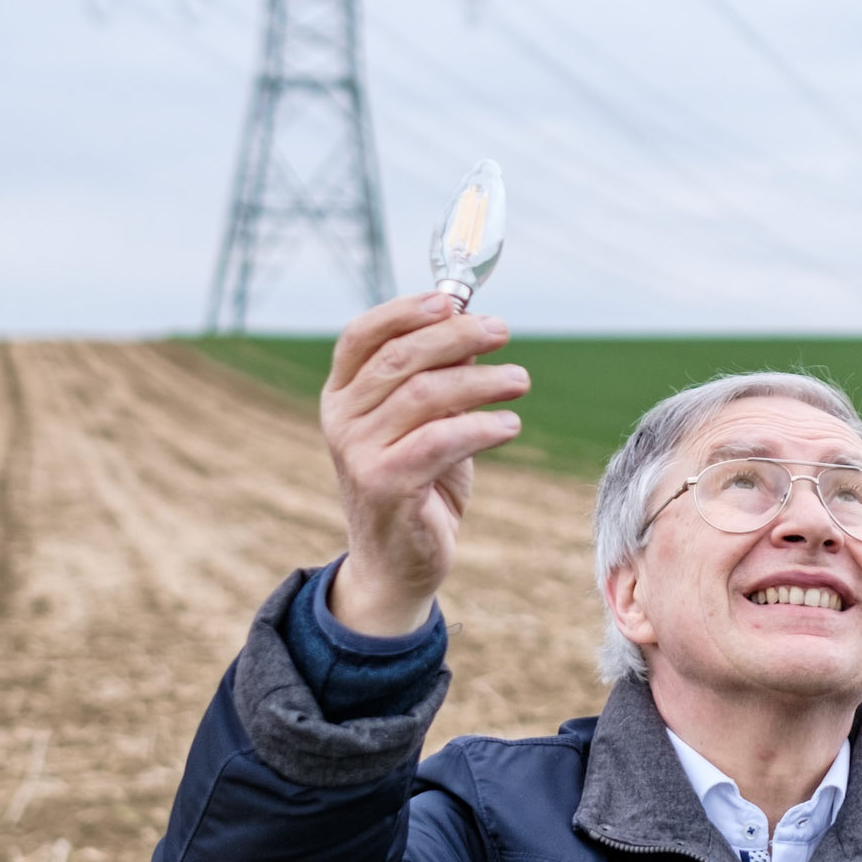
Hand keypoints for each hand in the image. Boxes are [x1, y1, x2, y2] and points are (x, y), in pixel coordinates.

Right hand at [320, 293, 529, 634]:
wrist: (398, 561)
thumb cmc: (417, 480)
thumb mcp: (426, 421)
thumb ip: (440, 375)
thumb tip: (471, 323)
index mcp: (343, 394)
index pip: (361, 335)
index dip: (405, 310)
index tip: (453, 300)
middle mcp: (341, 419)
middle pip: (399, 358)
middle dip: (457, 337)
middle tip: (503, 332)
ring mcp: (358, 452)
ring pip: (425, 394)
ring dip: (481, 381)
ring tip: (520, 380)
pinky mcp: (385, 485)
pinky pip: (442, 440)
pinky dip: (483, 426)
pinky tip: (510, 423)